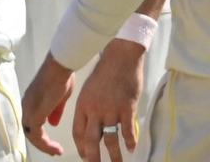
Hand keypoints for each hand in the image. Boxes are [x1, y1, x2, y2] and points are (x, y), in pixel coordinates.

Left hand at [22, 54, 75, 156]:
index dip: (39, 134)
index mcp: (31, 101)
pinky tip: (55, 147)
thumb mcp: (59, 97)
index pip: (31, 122)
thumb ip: (55, 111)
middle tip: (53, 151)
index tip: (51, 143)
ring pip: (31, 135)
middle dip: (41, 143)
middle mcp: (27, 105)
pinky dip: (45, 144)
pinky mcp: (34, 113)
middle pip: (29, 130)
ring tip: (56, 151)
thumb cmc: (62, 76)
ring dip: (44, 146)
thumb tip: (53, 123)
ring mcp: (29, 109)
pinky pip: (36, 135)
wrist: (60, 65)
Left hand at [73, 40, 145, 161]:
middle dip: (93, 158)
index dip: (81, 147)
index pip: (78, 132)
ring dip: (114, 155)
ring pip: (110, 139)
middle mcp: (95, 110)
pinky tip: (132, 148)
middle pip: (91, 140)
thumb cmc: (105, 71)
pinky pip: (128, 130)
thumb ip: (89, 107)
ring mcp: (111, 110)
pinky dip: (130, 141)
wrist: (120, 57)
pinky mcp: (127, 108)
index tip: (85, 156)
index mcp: (83, 105)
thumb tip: (90, 123)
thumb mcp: (89, 89)